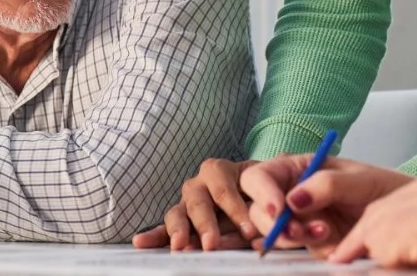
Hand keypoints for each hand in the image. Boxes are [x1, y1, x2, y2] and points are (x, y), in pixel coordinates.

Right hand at [132, 158, 260, 250]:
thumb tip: (275, 210)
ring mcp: (185, 202)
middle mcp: (198, 184)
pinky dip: (154, 236)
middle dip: (205, 224)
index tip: (249, 231)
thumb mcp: (267, 185)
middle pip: (198, 201)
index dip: (236, 210)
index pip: (225, 189)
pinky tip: (140, 242)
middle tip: (212, 244)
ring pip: (177, 213)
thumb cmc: (259, 190)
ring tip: (179, 246)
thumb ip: (268, 195)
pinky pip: (163, 228)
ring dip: (178, 230)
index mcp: (220, 170)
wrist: (253, 195)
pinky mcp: (178, 221)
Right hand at [240, 156, 411, 256]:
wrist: (407, 218)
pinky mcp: (313, 242)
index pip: (261, 176)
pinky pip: (298, 250)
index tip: (278, 207)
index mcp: (299, 168)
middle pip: (259, 210)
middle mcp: (294, 194)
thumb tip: (293, 198)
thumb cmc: (386, 189)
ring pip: (274, 234)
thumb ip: (327, 184)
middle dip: (274, 223)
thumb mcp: (361, 179)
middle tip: (297, 230)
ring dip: (294, 237)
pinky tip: (332, 240)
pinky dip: (312, 248)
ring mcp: (301, 220)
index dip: (262, 191)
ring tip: (324, 231)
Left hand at [326, 172, 416, 274]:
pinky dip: (378, 259)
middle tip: (345, 261)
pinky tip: (380, 268)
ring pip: (375, 228)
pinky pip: (385, 244)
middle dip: (361, 241)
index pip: (389, 204)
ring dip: (368, 252)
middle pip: (376, 212)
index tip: (351, 250)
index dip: (369, 230)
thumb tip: (389, 252)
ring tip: (360, 267)